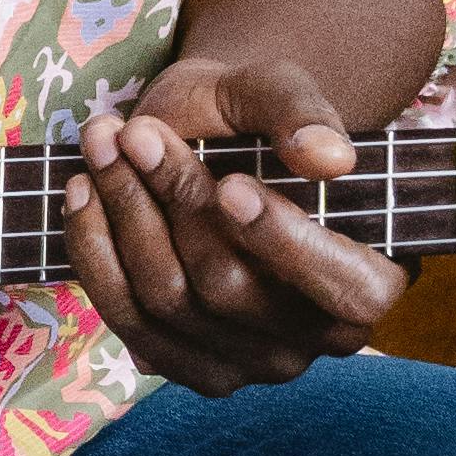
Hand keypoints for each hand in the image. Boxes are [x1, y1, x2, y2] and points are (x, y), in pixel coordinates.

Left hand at [57, 50, 406, 395]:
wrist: (210, 140)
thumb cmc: (256, 116)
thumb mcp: (277, 89)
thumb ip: (304, 113)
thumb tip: (329, 158)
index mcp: (373, 278)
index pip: (343, 286)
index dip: (284, 242)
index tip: (230, 186)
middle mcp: (321, 337)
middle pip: (232, 287)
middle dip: (176, 201)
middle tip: (135, 131)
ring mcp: (253, 363)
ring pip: (172, 303)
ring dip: (125, 215)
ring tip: (102, 143)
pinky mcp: (189, 366)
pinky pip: (129, 322)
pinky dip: (96, 254)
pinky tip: (83, 192)